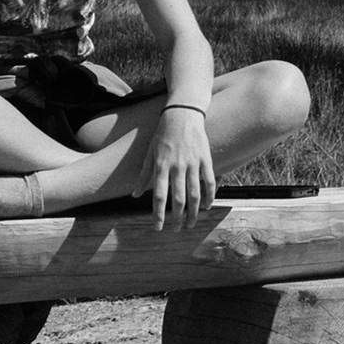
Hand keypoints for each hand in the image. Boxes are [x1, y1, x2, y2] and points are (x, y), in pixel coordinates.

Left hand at [141, 107, 216, 229]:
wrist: (183, 113)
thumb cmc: (163, 134)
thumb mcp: (149, 152)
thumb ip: (143, 174)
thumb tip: (133, 195)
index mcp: (161, 165)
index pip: (159, 195)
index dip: (158, 214)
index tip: (158, 228)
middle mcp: (177, 166)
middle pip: (178, 199)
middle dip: (177, 218)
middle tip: (176, 230)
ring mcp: (193, 163)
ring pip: (195, 194)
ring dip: (193, 212)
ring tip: (190, 224)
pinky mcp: (206, 159)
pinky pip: (210, 181)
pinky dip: (210, 196)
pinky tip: (206, 207)